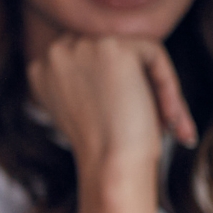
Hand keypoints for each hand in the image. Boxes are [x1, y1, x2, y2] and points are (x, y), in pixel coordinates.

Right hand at [27, 36, 196, 178]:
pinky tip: (171, 117)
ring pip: (136, 52)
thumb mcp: (83, 111)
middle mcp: (55, 53)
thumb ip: (89, 83)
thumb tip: (124, 72)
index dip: (117, 87)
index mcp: (41, 70)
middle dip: (141, 83)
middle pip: (112, 52)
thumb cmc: (103, 151)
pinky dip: (169, 85)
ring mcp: (82, 46)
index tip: (136, 118)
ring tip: (171, 123)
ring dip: (158, 87)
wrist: (110, 166)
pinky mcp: (112, 46)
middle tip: (163, 121)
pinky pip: (155, 55)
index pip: (89, 59)